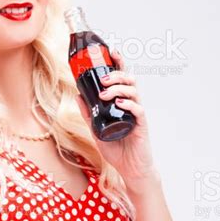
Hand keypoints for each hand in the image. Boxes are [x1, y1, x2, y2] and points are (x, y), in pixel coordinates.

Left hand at [76, 50, 159, 192]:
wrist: (130, 168)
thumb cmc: (117, 149)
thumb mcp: (96, 129)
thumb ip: (88, 113)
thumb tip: (77, 95)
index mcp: (122, 102)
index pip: (122, 78)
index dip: (119, 63)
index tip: (111, 51)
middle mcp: (131, 104)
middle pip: (129, 80)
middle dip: (116, 75)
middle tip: (102, 80)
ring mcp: (137, 114)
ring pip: (133, 92)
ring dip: (118, 88)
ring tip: (105, 93)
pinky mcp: (142, 125)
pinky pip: (138, 110)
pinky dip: (128, 104)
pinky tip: (119, 103)